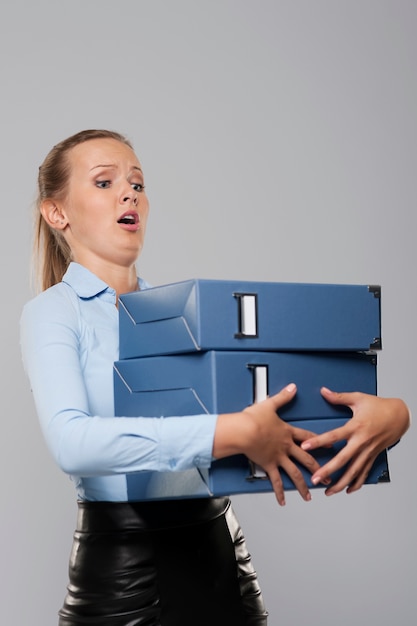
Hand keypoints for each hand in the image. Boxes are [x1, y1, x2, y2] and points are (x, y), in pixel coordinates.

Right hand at [214, 383, 324, 505]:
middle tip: (327, 478)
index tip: (331, 447)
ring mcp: (278, 458)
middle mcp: (286, 447)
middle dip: (318, 470)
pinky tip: (283, 501)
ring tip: (309, 496)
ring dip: (303, 486)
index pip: (308, 437)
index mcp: (288, 432)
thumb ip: (283, 396)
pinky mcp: (268, 465)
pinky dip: (279, 492)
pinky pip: (275, 481)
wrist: (244, 430)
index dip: (320, 441)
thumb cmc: (253, 418)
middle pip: (306, 459)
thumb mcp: (270, 404)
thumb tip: (293, 387)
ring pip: (294, 474)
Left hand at [301, 387, 410, 494]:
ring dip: (341, 483)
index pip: (334, 435)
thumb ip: (339, 397)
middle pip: (343, 459)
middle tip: (315, 479)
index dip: (319, 441)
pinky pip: (364, 472)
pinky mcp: (373, 456)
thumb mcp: (358, 398)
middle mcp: (362, 441)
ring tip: (329, 492)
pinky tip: (348, 490)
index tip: (306, 446)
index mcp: (356, 426)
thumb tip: (323, 391)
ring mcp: (368, 451)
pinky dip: (357, 483)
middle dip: (328, 470)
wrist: (400, 416)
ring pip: (354, 471)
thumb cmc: (379, 406)